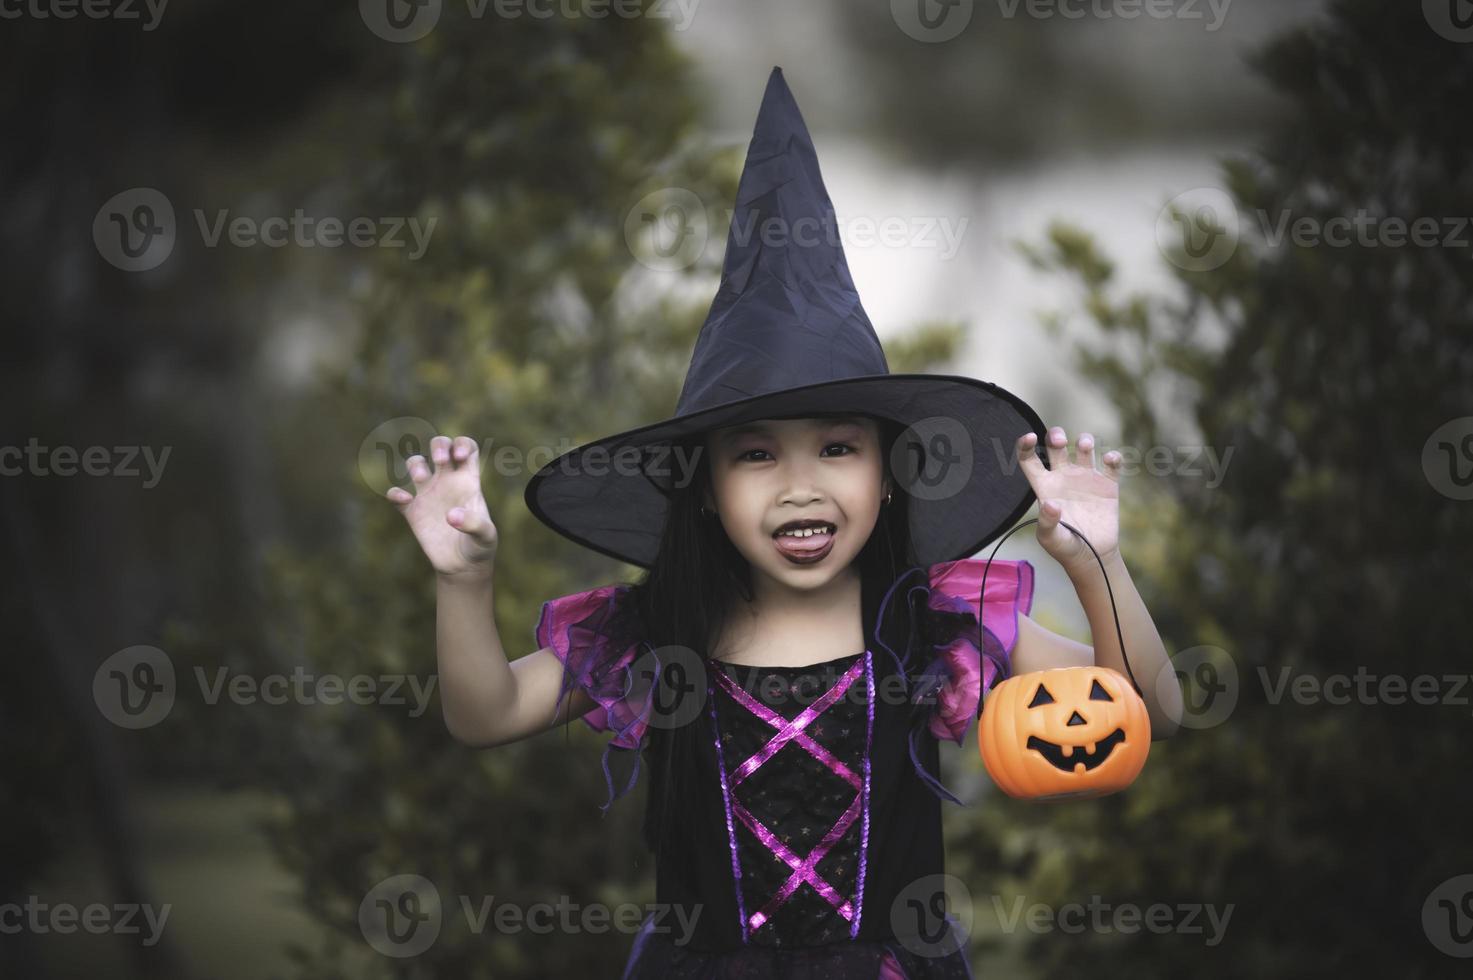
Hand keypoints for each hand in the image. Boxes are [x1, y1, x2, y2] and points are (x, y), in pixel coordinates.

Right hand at [386, 435, 497, 579]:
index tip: (459, 457)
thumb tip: (451, 516)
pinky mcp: (413, 512)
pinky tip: (405, 500)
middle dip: (438, 445)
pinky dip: (395, 493)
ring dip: (415, 464)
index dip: (462, 444)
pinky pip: (396, 494)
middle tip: (440, 459)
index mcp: (469, 481)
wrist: (463, 567)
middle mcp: (447, 482)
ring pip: (416, 463)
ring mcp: (429, 495)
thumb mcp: (486, 536)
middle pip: (441, 446)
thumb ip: (474, 524)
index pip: (468, 448)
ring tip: (422, 479)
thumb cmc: (480, 547)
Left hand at [1016, 426, 1122, 576]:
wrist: (1092, 556)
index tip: (1030, 437)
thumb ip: (1047, 522)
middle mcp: (1063, 477)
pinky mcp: (1107, 485)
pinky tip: (1111, 459)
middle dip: (1056, 436)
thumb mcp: (1050, 539)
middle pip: (1056, 445)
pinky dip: (1113, 458)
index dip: (1025, 445)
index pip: (1029, 459)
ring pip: (1084, 448)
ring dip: (1084, 441)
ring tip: (1085, 446)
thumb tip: (1051, 504)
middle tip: (1059, 440)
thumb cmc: (1065, 547)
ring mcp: (1085, 478)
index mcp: (1044, 486)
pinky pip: (1111, 464)